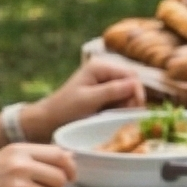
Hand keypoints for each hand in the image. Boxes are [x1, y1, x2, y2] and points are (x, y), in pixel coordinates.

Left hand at [29, 55, 145, 133]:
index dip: (137, 92)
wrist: (48, 120)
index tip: (135, 110)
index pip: (131, 75)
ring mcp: (105, 84)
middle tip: (123, 117)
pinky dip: (120, 110)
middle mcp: (104, 71)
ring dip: (126, 107)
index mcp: (100, 67)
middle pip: (132, 84)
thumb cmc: (65, 109)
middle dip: (132, 100)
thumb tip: (135, 85)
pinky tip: (111, 118)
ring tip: (114, 118)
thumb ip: (112, 91)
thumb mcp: (89, 100)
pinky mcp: (104, 96)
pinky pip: (121, 101)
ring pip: (129, 94)